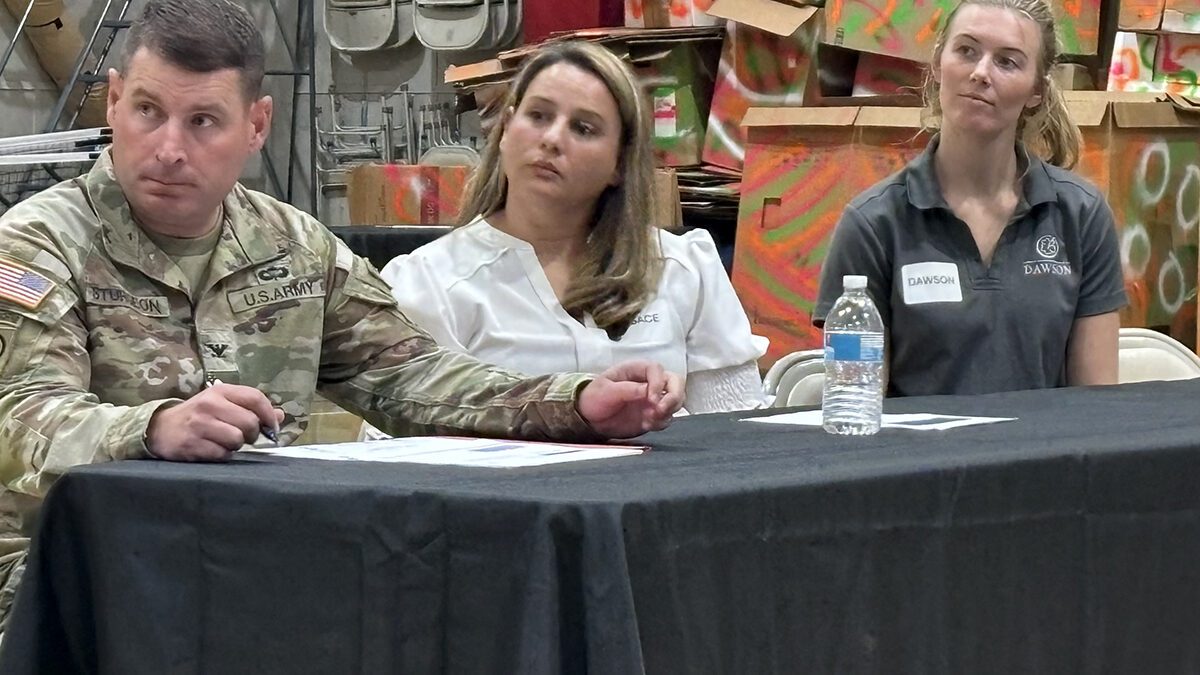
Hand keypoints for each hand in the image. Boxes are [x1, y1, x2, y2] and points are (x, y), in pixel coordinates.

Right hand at [146, 382, 283, 460]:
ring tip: (225, 442)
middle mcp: (209, 405)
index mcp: (220, 392)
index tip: (271, 427)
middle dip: (251, 434)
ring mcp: (199, 425)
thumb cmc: (198, 416)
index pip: (255, 398)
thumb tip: (280, 415)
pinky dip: (222, 455)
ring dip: (236, 446)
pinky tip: (213, 450)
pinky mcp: (191, 444)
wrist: (160, 428)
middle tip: (242, 436)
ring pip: (237, 439)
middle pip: (249, 422)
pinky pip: (222, 454)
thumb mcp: (222, 404)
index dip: (269, 415)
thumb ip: (251, 408)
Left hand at [576, 360, 683, 438]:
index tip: (650, 399)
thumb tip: (646, 390)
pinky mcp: (653, 414)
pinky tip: (646, 425)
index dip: (658, 384)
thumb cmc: (594, 398)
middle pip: (675, 382)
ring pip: (676, 399)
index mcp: (636, 370)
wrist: (590, 418)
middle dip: (673, 396)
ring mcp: (653, 398)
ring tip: (650, 420)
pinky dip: (661, 422)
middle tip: (660, 410)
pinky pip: (667, 417)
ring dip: (668, 410)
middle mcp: (649, 382)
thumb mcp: (605, 391)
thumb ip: (626, 389)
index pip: (657, 370)